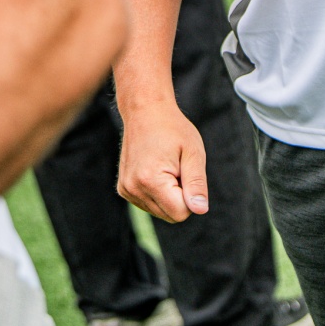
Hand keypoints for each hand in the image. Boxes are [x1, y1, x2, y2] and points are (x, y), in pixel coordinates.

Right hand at [117, 102, 208, 223]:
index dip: (190, 195)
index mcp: (150, 180)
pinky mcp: (124, 189)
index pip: (181, 213)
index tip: (184, 170)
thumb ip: (197, 184)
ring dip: (168, 194)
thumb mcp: (193, 152)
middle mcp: (134, 188)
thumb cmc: (172, 128)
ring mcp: (127, 189)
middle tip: (176, 167)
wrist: (145, 110)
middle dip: (179, 195)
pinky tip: (155, 168)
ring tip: (165, 166)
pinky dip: (157, 192)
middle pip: (170, 215)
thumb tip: (200, 210)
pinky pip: (149, 204)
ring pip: (160, 211)